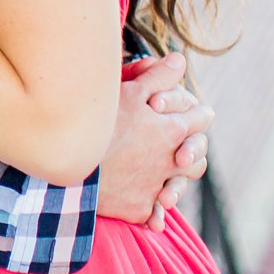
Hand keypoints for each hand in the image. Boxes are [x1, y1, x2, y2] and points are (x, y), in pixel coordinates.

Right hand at [97, 53, 212, 228]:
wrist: (73, 164)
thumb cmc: (99, 123)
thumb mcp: (127, 92)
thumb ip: (158, 77)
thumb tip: (180, 60)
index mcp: (173, 130)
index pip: (201, 119)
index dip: (197, 113)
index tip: (194, 112)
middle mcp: (172, 160)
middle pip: (197, 157)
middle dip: (191, 150)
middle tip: (182, 148)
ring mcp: (157, 187)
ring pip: (178, 186)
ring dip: (175, 183)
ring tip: (165, 179)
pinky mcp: (141, 208)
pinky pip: (154, 212)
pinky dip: (152, 210)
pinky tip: (145, 207)